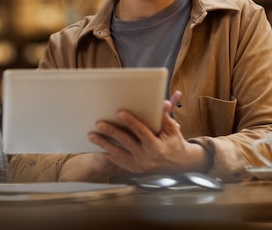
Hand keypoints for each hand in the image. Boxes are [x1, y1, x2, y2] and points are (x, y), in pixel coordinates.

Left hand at [88, 90, 207, 173]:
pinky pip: (118, 162)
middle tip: (99, 124)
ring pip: (118, 154)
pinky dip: (107, 153)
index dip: (131, 122)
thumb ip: (163, 117)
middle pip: (126, 143)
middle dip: (112, 132)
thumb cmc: (174, 143)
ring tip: (91, 136)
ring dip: (103, 145)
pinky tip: (97, 146)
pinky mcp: (134, 169)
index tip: (120, 112)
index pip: (142, 132)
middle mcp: (147, 158)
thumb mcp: (172, 130)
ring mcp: (139, 166)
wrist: (179, 165)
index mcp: (157, 147)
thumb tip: (159, 102)